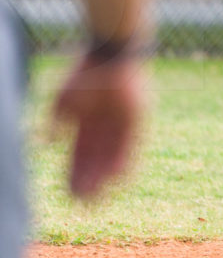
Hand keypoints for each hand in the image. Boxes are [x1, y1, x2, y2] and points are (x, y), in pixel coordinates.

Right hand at [50, 53, 146, 197]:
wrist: (111, 53)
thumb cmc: (85, 73)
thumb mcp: (63, 99)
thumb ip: (57, 120)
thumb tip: (50, 141)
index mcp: (86, 122)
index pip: (80, 155)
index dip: (74, 174)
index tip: (67, 193)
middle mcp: (105, 127)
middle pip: (96, 161)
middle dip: (88, 182)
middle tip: (81, 204)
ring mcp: (122, 124)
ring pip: (113, 158)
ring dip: (105, 179)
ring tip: (97, 198)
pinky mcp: (138, 120)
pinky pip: (132, 147)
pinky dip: (125, 162)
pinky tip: (118, 179)